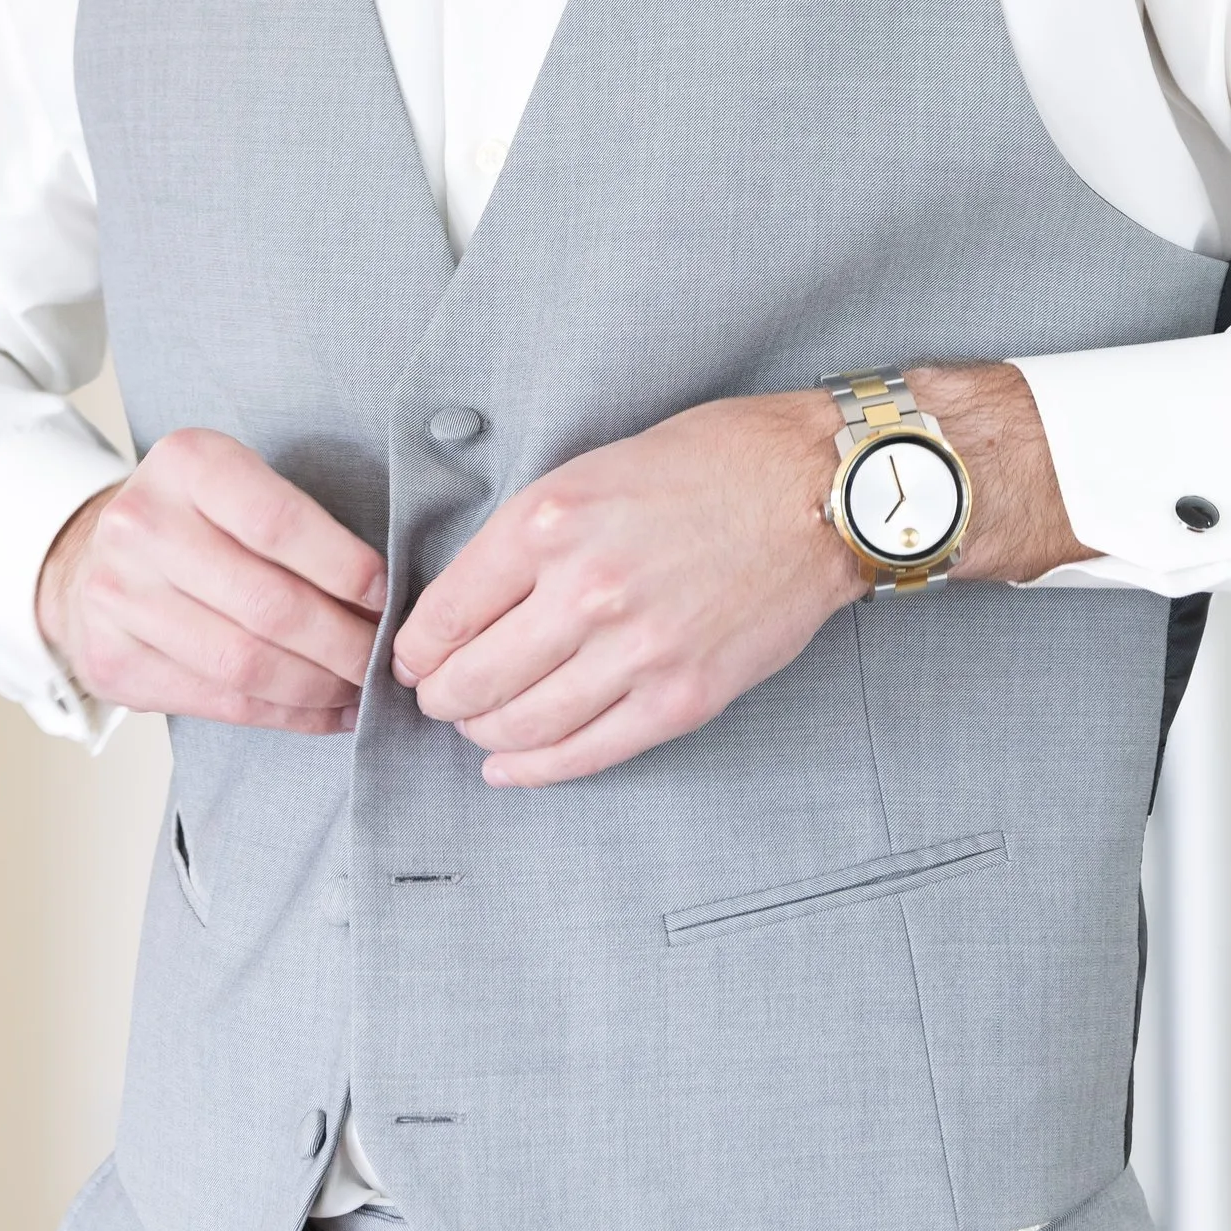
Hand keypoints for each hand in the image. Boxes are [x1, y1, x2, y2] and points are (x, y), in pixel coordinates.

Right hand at [36, 432, 385, 729]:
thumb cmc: (191, 523)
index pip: (277, 521)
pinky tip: (325, 713)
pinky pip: (219, 702)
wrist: (89, 561)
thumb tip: (381, 598)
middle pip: (266, 603)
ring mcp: (118, 597)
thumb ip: (296, 525)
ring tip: (362, 691)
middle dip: (343, 642)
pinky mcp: (113, 661)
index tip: (386, 597)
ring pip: (244, 663)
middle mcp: (141, 526)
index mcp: (186, 464)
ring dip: (319, 687)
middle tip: (385, 660)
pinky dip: (285, 715)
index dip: (344, 567)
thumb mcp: (235, 486)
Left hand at [391, 363, 1085, 790]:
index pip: (442, 614)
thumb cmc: (713, 462)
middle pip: (471, 679)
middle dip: (440, 698)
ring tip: (477, 724)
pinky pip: (586, 751)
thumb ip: (529, 535)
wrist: (819, 492)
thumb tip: (470, 600)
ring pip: (520, 723)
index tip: (412, 660)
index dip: (415, 649)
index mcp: (548, 523)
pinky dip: (536, 768)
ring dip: (482, 732)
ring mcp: (634, 650)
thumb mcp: (592, 468)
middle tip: (438, 698)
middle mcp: (582, 590)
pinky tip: (510, 766)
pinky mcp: (680, 696)